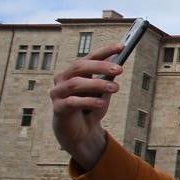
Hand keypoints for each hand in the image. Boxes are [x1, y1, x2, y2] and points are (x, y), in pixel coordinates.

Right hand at [49, 43, 123, 170]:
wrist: (80, 132)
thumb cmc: (91, 108)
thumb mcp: (102, 92)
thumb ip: (107, 79)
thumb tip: (117, 65)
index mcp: (74, 72)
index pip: (89, 57)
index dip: (104, 51)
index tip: (121, 46)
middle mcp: (63, 79)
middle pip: (79, 66)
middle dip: (100, 66)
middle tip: (120, 69)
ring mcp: (58, 93)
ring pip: (76, 83)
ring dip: (97, 84)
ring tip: (115, 88)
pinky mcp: (58, 108)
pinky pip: (72, 102)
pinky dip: (88, 101)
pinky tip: (101, 103)